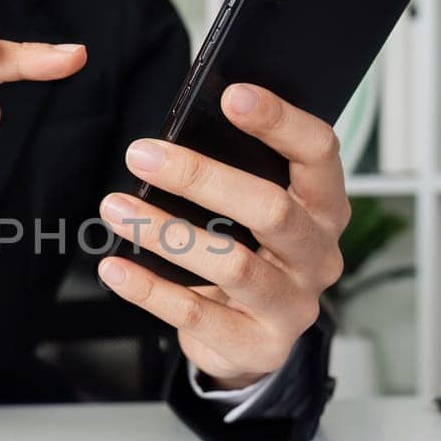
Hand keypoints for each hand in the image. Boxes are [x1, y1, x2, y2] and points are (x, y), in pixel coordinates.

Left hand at [95, 84, 348, 389]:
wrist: (255, 342)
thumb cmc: (251, 254)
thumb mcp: (255, 213)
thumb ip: (238, 174)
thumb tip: (176, 135)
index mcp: (325, 207)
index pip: (318, 154)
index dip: (280, 122)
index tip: (232, 95)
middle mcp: (319, 255)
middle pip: (271, 208)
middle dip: (201, 177)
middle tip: (143, 154)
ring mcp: (293, 304)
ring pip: (233, 264)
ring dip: (166, 232)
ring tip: (116, 208)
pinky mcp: (259, 346)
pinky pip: (198, 315)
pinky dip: (150, 290)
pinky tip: (115, 268)